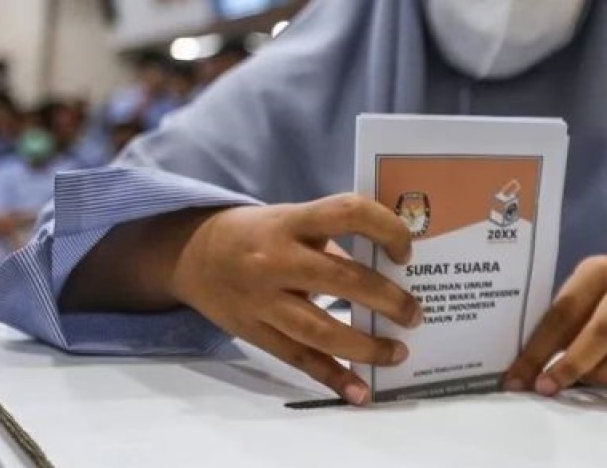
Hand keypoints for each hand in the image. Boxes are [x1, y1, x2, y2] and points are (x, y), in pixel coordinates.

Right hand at [172, 194, 421, 405]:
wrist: (191, 254)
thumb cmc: (258, 233)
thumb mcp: (291, 219)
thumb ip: (332, 239)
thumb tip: (389, 268)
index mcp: (291, 221)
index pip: (347, 213)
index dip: (385, 228)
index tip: (405, 252)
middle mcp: (275, 260)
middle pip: (340, 280)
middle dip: (386, 299)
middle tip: (415, 314)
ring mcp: (262, 300)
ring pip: (320, 329)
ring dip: (366, 346)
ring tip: (398, 353)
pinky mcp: (255, 332)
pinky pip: (299, 359)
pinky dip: (332, 377)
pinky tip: (360, 391)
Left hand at [505, 256, 606, 395]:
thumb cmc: (603, 292)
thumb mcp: (580, 292)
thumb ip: (561, 324)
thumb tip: (528, 369)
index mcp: (598, 271)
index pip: (566, 310)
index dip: (541, 347)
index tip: (521, 377)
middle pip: (604, 329)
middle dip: (573, 364)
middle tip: (548, 387)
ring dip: (602, 375)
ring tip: (583, 381)